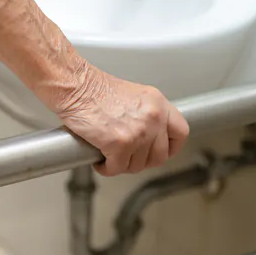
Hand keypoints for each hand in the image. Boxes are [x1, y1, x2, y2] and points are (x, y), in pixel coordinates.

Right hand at [56, 64, 188, 175]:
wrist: (75, 86)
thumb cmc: (93, 89)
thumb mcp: (132, 96)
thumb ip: (145, 115)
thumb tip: (146, 137)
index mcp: (157, 103)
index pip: (180, 133)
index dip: (171, 148)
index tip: (161, 152)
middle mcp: (153, 117)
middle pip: (159, 155)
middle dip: (141, 161)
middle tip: (127, 157)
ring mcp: (138, 132)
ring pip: (137, 165)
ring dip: (122, 164)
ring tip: (110, 156)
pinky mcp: (120, 144)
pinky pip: (117, 168)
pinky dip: (106, 168)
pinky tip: (100, 160)